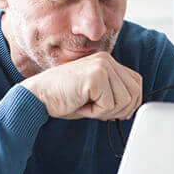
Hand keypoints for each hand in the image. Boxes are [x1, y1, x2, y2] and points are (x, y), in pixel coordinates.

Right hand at [21, 52, 141, 120]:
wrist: (37, 96)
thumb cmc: (62, 97)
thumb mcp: (94, 94)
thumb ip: (113, 95)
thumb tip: (131, 108)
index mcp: (106, 61)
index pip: (136, 82)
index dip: (130, 102)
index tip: (115, 112)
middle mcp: (106, 60)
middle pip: (134, 93)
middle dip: (120, 110)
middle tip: (98, 112)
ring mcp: (102, 67)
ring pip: (124, 101)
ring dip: (105, 112)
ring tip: (86, 105)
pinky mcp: (95, 77)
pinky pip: (109, 105)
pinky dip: (95, 113)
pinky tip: (80, 105)